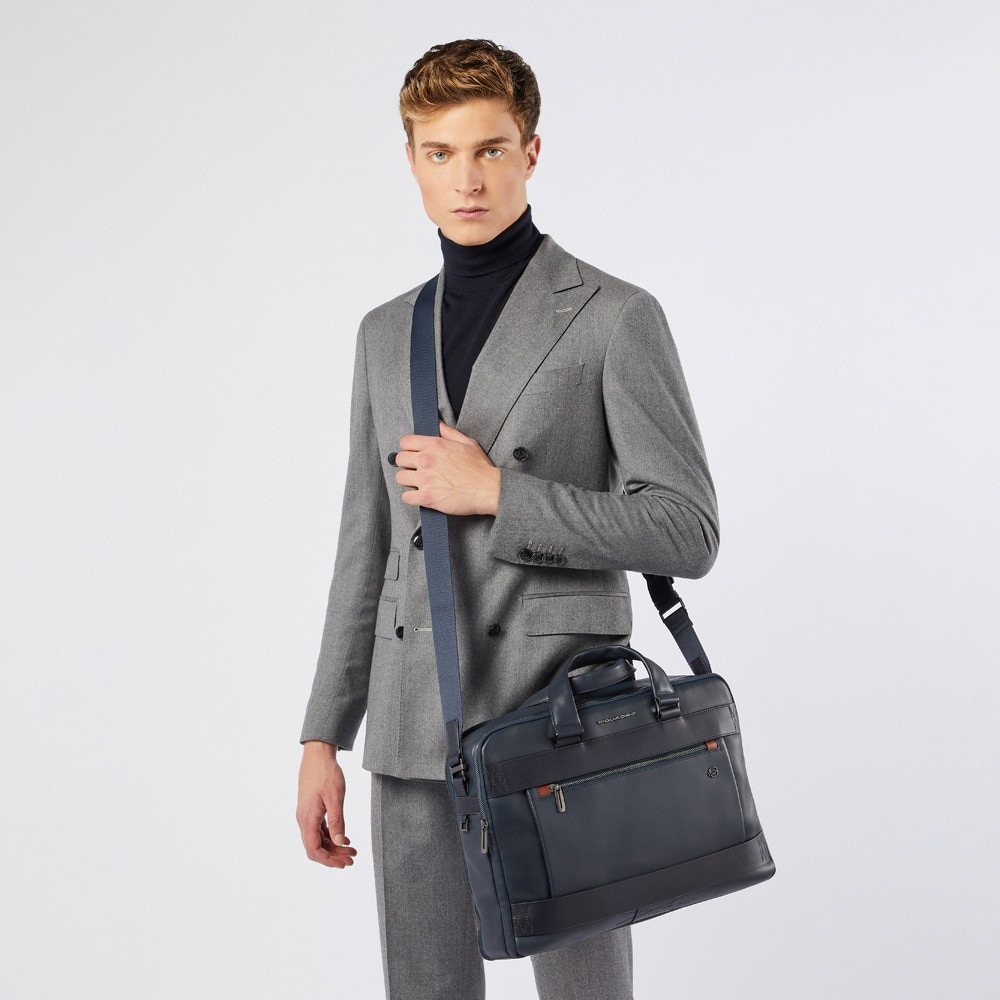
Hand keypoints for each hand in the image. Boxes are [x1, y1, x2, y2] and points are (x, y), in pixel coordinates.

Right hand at [296, 741, 356, 868]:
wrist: (317, 755)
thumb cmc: (326, 773)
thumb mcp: (335, 797)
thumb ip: (337, 821)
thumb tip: (339, 842)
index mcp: (307, 819)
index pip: (314, 850)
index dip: (328, 860)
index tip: (344, 863)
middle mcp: (304, 819)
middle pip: (316, 847)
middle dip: (333, 856)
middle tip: (352, 859)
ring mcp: (306, 814)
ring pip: (318, 839)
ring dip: (333, 846)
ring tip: (352, 850)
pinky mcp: (311, 809)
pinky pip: (319, 829)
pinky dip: (330, 836)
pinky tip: (343, 837)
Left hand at [395, 421, 500, 515]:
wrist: (489, 490)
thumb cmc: (480, 468)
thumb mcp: (466, 442)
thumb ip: (448, 432)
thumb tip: (436, 423)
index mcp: (435, 445)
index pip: (405, 442)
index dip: (408, 448)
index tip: (413, 454)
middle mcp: (427, 460)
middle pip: (399, 459)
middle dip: (407, 464)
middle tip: (416, 469)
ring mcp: (425, 479)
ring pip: (400, 478)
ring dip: (408, 481)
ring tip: (419, 483)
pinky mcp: (427, 497)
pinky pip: (406, 497)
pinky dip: (412, 497)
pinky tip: (421, 495)